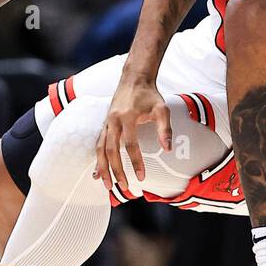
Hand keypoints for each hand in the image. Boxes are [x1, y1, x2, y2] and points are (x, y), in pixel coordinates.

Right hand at [95, 75, 168, 195]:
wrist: (134, 79)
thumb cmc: (149, 95)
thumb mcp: (161, 109)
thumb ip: (164, 129)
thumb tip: (167, 149)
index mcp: (127, 117)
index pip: (130, 145)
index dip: (136, 162)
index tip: (141, 176)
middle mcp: (113, 121)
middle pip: (111, 151)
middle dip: (117, 171)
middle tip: (125, 186)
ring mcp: (106, 123)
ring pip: (100, 150)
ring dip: (103, 169)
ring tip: (109, 185)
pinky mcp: (104, 125)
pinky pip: (98, 145)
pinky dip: (98, 160)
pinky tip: (98, 173)